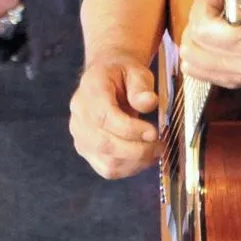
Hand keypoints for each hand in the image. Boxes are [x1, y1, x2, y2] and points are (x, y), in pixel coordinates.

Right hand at [69, 55, 160, 178]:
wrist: (107, 78)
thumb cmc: (123, 74)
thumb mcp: (135, 71)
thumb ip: (141, 86)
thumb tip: (149, 102)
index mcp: (90, 91)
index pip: (104, 117)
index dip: (130, 130)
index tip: (153, 132)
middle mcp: (80, 115)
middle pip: (104, 144)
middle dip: (137, 150)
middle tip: (160, 145)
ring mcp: (80, 136)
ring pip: (107, 161)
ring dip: (136, 162)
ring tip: (156, 151)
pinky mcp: (87, 151)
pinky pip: (107, 169)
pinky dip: (129, 169)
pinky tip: (145, 158)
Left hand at [178, 0, 240, 88]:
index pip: (203, 28)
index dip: (205, 6)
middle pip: (193, 45)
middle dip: (198, 22)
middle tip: (216, 10)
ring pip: (192, 62)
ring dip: (197, 41)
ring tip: (215, 25)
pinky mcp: (237, 81)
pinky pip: (199, 73)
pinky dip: (199, 56)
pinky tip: (213, 42)